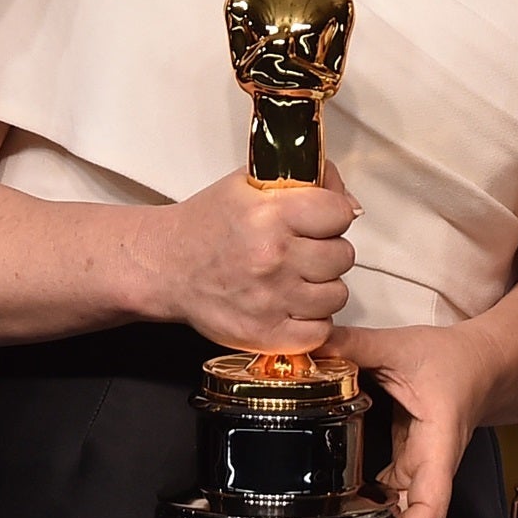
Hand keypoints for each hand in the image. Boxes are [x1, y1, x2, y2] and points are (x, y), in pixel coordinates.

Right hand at [136, 163, 358, 353]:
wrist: (166, 266)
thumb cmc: (208, 225)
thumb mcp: (251, 183)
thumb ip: (307, 182)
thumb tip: (351, 204)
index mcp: (270, 215)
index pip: (340, 212)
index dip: (332, 214)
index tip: (318, 219)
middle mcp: (273, 258)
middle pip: (343, 255)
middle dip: (327, 250)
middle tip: (302, 250)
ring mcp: (271, 300)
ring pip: (337, 295)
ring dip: (322, 287)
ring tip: (295, 278)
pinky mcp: (266, 335)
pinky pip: (320, 331)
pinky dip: (311, 321)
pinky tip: (292, 305)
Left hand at [317, 322, 494, 517]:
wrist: (482, 361)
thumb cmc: (453, 359)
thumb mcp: (399, 345)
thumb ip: (353, 345)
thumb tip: (309, 345)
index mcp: (436, 444)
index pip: (430, 510)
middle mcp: (432, 465)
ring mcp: (422, 467)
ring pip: (400, 509)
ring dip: (371, 516)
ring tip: (329, 507)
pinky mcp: (412, 461)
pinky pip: (392, 492)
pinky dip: (370, 497)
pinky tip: (340, 486)